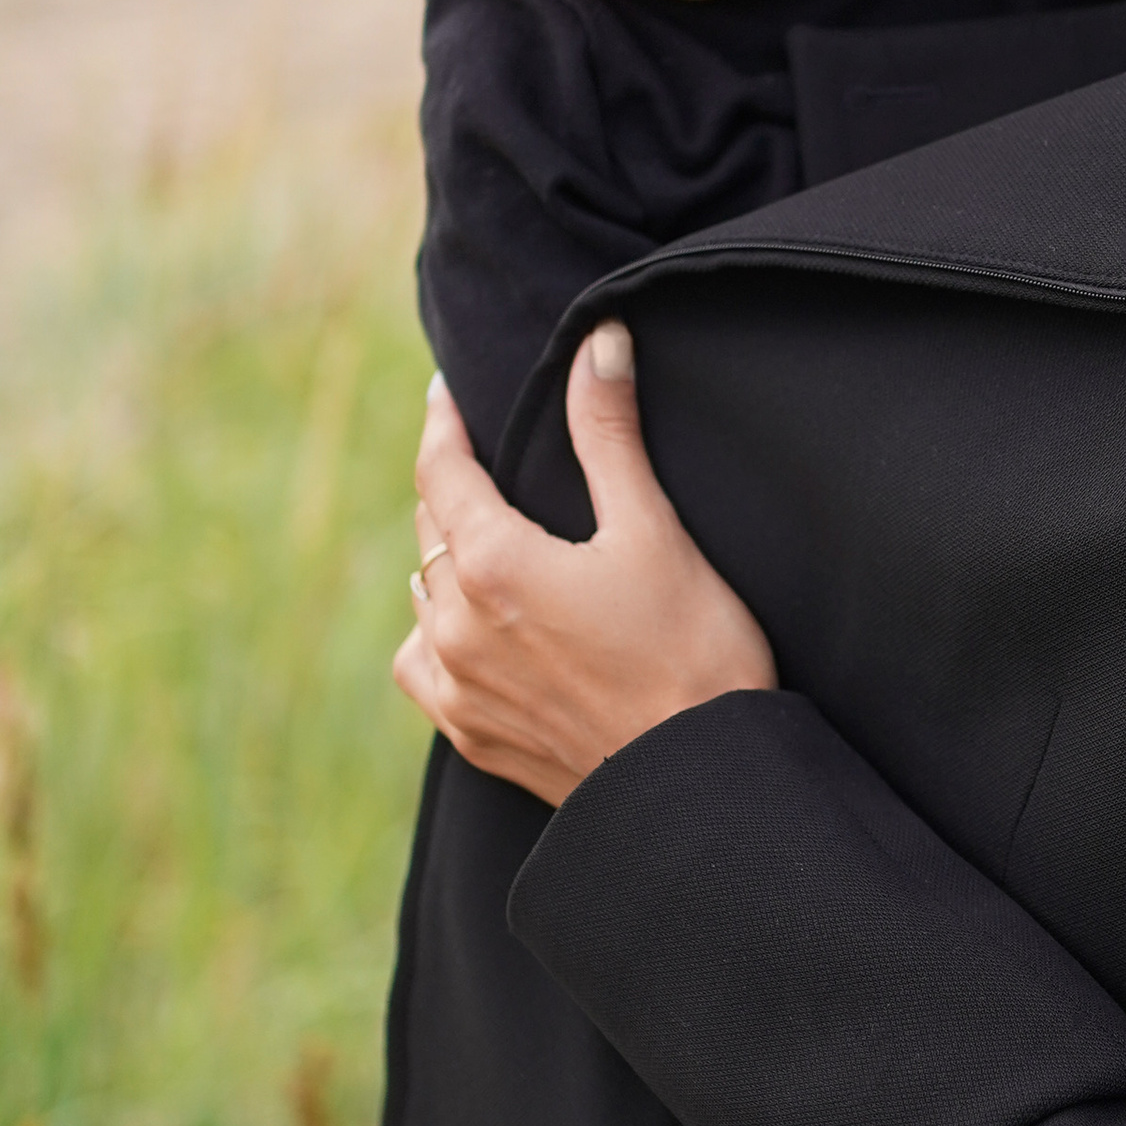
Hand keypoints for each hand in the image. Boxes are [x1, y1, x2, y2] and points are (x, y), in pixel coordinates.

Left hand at [394, 323, 776, 807]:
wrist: (701, 783)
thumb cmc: (693, 651)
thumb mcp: (654, 530)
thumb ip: (609, 433)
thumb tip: (599, 342)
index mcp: (492, 563)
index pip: (441, 469)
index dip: (441, 422)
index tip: (443, 391)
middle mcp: (454, 626)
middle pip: (431, 531)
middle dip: (453, 489)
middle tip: (481, 461)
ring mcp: (457, 690)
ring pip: (425, 599)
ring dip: (446, 564)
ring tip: (485, 544)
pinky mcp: (474, 739)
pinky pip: (425, 669)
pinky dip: (440, 638)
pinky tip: (472, 633)